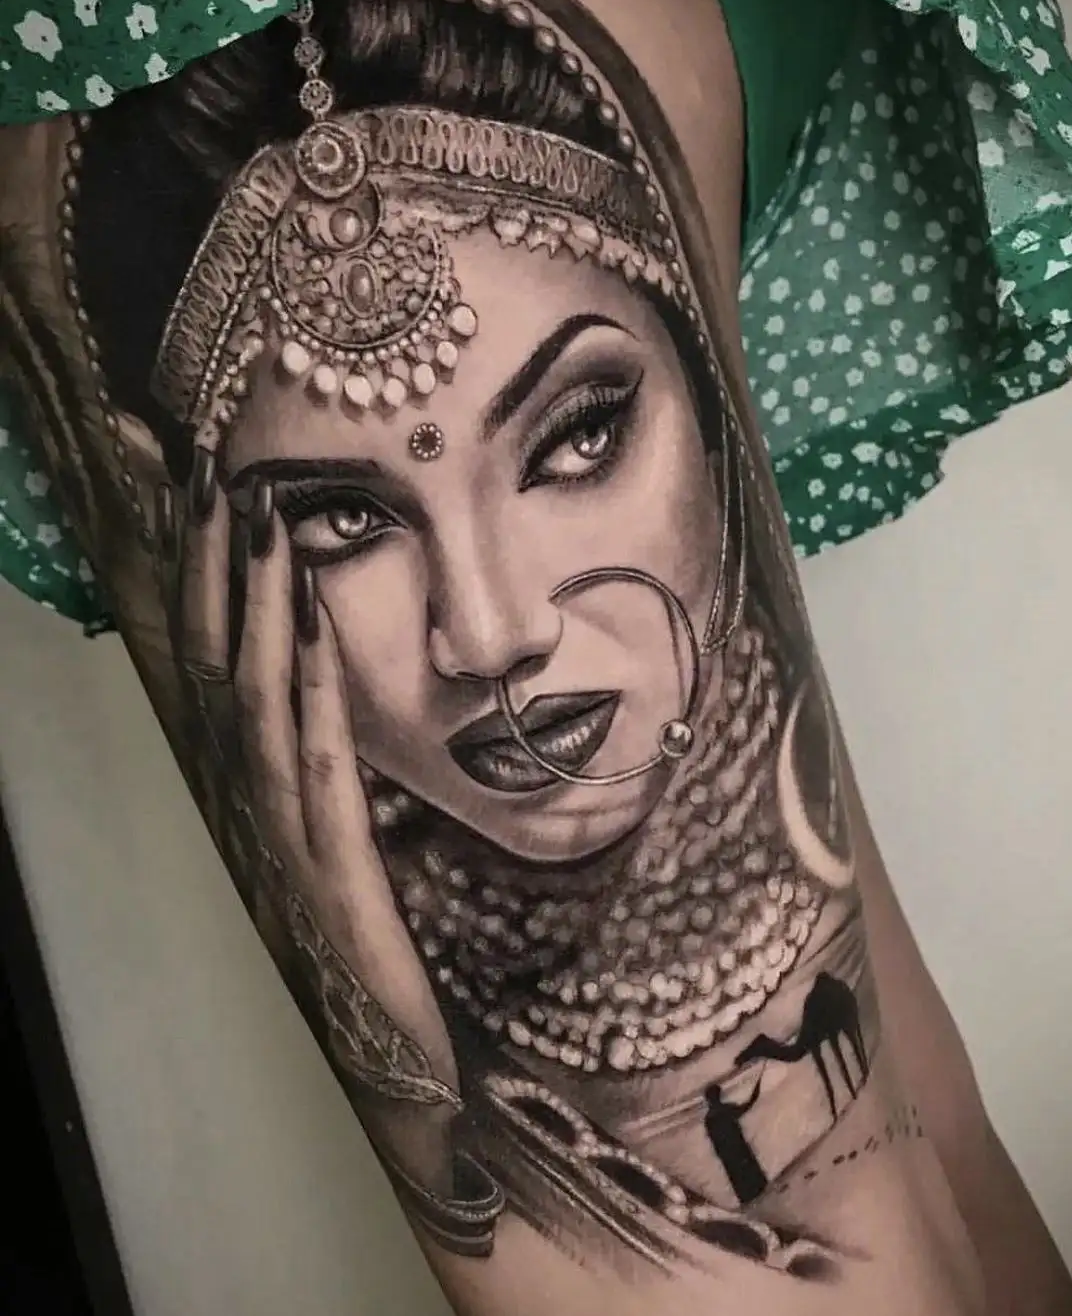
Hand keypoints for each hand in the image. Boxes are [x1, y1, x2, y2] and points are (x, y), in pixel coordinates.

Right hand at [155, 450, 460, 1115]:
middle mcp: (251, 806)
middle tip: (222, 480)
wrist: (391, 1059)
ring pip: (258, 702)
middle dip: (222, 573)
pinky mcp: (330, 868)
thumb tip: (331, 683)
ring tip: (266, 522)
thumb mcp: (343, 843)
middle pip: (222, 669)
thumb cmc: (371, 946)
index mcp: (255, 796)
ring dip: (263, 609)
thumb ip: (328, 768)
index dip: (212, 588)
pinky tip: (324, 624)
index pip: (219, 671)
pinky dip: (316, 686)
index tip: (216, 503)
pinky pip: (317, 762)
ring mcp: (283, 836)